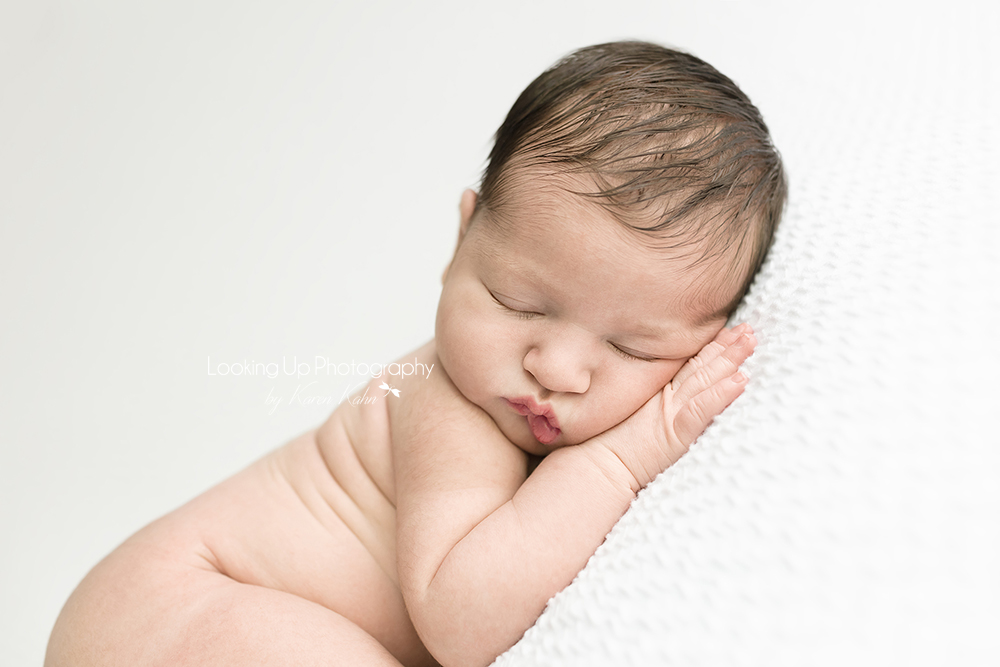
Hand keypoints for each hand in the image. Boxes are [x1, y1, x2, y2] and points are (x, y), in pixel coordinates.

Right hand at [590, 324, 756, 489]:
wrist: (596, 467)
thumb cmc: (609, 448)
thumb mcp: (635, 421)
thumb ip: (654, 407)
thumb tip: (674, 397)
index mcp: (659, 394)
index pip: (690, 365)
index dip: (711, 347)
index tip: (731, 330)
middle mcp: (667, 398)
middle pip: (701, 366)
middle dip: (726, 346)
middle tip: (748, 329)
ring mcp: (670, 411)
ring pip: (705, 380)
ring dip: (729, 361)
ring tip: (750, 343)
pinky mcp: (674, 432)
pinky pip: (701, 410)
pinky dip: (720, 395)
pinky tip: (739, 381)